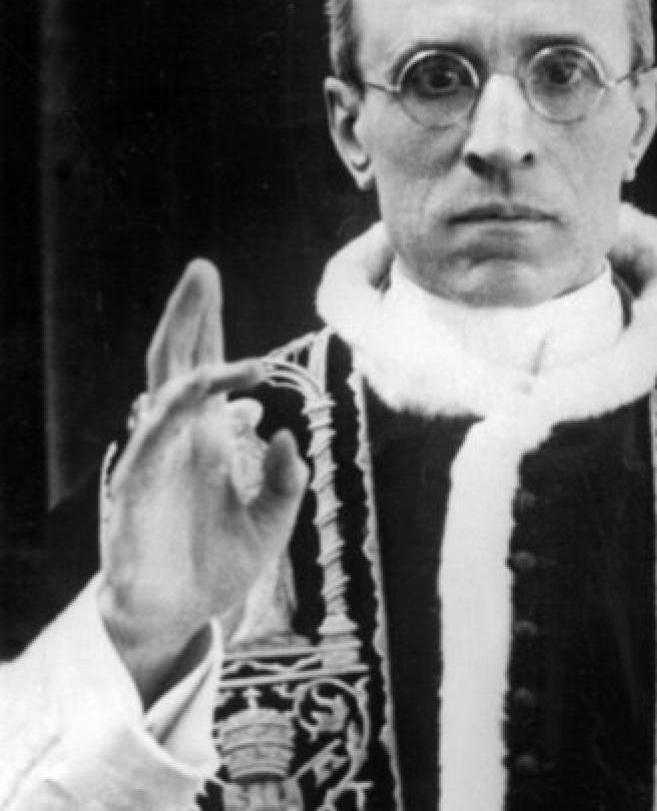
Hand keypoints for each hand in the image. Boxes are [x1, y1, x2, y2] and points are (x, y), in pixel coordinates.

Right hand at [98, 260, 307, 705]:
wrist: (176, 618)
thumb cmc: (217, 564)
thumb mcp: (272, 521)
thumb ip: (287, 480)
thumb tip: (291, 435)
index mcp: (209, 437)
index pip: (207, 368)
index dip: (209, 326)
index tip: (212, 281)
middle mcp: (180, 438)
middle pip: (179, 362)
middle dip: (189, 314)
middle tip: (202, 268)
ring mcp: (156, 460)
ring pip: (165, 390)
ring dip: (187, 348)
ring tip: (207, 307)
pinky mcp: (135, 491)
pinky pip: (151, 441)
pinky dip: (175, 413)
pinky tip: (196, 388)